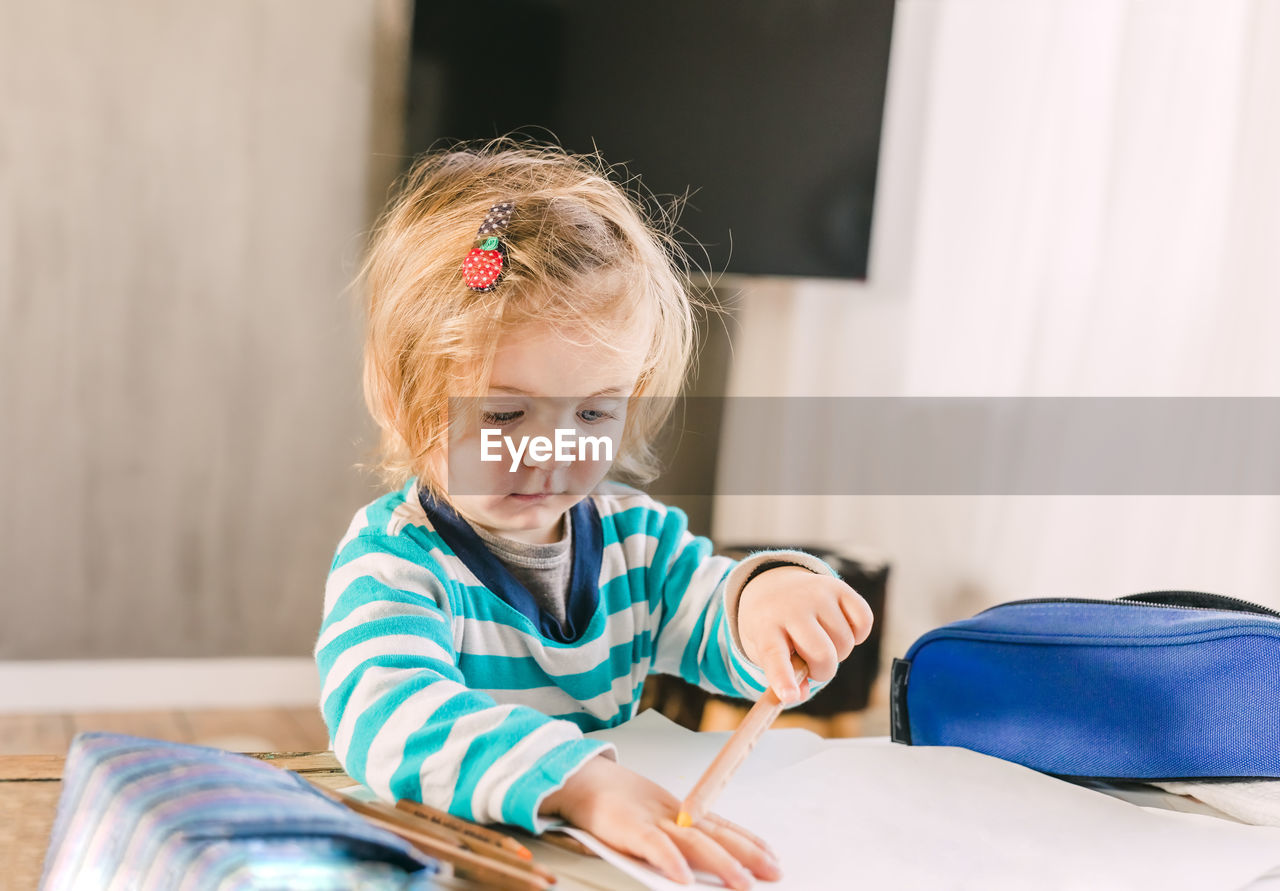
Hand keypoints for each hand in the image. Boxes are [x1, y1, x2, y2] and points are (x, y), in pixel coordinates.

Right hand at [539, 755, 780, 888]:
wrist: (580, 779)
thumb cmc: (617, 803)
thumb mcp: (654, 817)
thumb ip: (677, 837)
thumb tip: (699, 865)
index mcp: (681, 811)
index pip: (722, 826)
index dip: (749, 842)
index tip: (773, 857)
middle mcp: (673, 814)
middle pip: (717, 834)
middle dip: (748, 854)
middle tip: (774, 873)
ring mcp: (652, 820)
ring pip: (693, 842)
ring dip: (721, 863)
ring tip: (742, 883)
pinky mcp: (628, 828)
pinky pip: (653, 846)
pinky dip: (669, 861)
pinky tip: (683, 878)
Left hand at [738, 565, 873, 703]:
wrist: (774, 587)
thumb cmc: (772, 628)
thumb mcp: (765, 652)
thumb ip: (783, 676)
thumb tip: (800, 694)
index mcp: (765, 627)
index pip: (774, 655)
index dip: (783, 678)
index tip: (789, 696)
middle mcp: (791, 607)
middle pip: (822, 654)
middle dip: (823, 672)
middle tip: (814, 666)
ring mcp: (816, 595)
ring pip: (845, 642)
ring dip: (839, 652)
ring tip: (823, 642)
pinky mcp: (839, 587)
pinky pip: (864, 621)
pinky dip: (858, 634)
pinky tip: (841, 629)